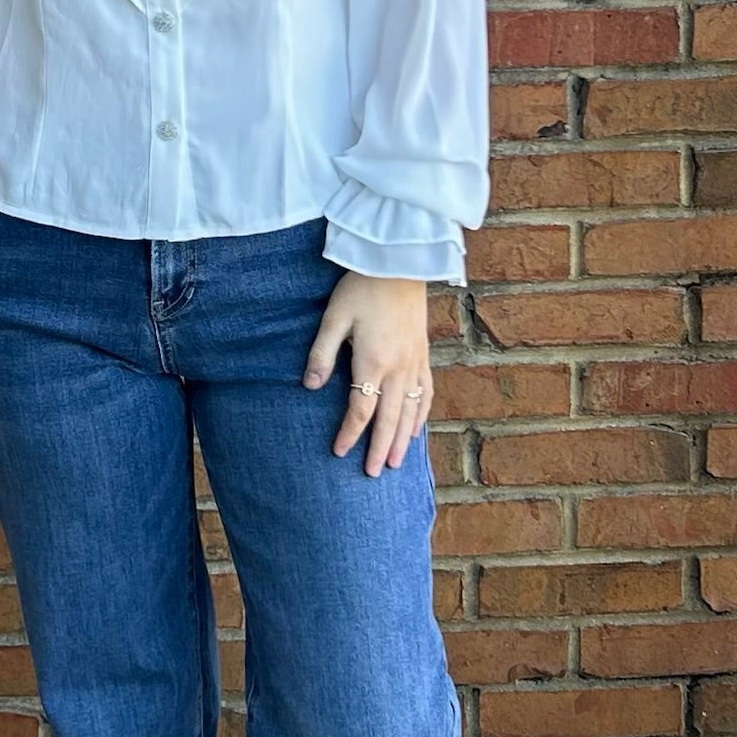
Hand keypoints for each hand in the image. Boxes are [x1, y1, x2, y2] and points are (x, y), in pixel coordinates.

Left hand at [303, 272, 431, 476]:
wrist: (401, 262)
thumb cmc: (362, 288)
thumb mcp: (334, 318)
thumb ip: (322, 354)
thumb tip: (310, 387)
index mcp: (374, 362)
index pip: (361, 409)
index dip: (350, 434)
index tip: (339, 452)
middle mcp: (398, 369)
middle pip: (389, 419)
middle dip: (380, 449)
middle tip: (373, 474)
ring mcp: (415, 363)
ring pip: (411, 411)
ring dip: (403, 439)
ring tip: (397, 463)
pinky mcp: (424, 355)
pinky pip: (426, 393)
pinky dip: (422, 415)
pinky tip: (416, 429)